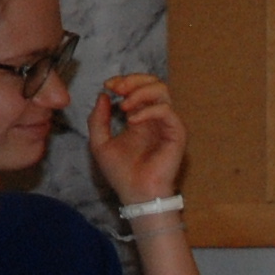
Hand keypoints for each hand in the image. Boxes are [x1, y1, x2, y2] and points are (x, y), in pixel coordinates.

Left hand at [87, 72, 186, 208]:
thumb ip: (98, 119)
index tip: (108, 85)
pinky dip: (148, 111)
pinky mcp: (176, 133)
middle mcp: (155, 117)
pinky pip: (166, 111)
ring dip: (141, 92)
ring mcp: (167, 124)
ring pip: (162, 91)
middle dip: (133, 80)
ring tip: (125, 104)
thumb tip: (103, 96)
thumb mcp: (100, 143)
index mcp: (140, 118)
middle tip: (118, 88)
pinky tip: (132, 121)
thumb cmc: (121, 173)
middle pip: (153, 82)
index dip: (123, 81)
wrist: (136, 194)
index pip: (137, 88)